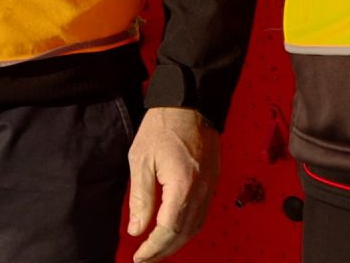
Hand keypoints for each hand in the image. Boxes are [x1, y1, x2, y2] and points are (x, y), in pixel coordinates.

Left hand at [124, 106, 216, 262]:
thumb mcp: (141, 160)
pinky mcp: (212, 181)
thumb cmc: (164, 125)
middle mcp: (201, 190)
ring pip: (195, 227)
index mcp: (182, 185)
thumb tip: (137, 228)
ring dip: (176, 243)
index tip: (139, 256)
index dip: (153, 247)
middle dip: (164, 251)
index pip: (168, 229)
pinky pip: (201, 214)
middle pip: (184, 233)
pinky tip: (174, 230)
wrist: (190, 102)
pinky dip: (187, 228)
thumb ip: (140, 198)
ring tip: (157, 250)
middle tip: (146, 259)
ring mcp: (210, 186)